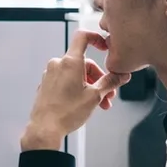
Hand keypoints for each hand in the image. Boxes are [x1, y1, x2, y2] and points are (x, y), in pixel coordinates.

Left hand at [21, 30, 130, 150]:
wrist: (45, 129)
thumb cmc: (66, 113)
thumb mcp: (95, 97)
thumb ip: (110, 82)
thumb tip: (121, 75)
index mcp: (70, 62)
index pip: (83, 37)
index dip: (96, 38)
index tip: (104, 47)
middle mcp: (58, 64)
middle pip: (84, 63)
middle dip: (98, 78)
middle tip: (107, 94)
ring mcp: (50, 74)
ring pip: (75, 74)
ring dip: (89, 86)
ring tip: (97, 103)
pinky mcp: (46, 84)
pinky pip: (65, 81)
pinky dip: (76, 88)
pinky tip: (82, 103)